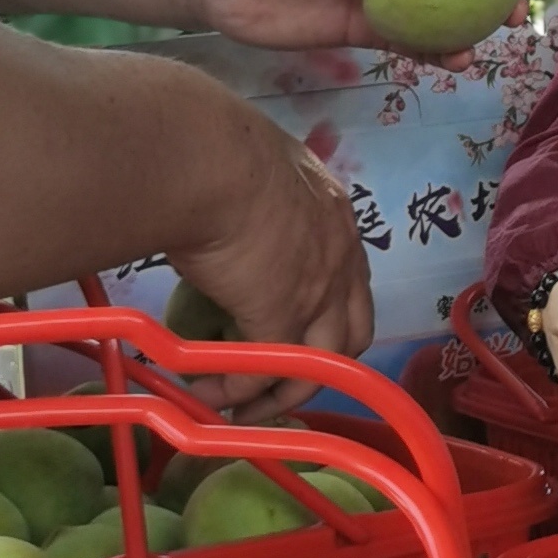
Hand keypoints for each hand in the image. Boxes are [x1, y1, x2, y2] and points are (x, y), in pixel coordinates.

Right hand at [164, 119, 375, 420]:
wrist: (205, 158)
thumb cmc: (214, 150)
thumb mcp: (250, 170)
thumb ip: (247, 199)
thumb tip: (211, 209)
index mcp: (334, 213)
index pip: (350, 280)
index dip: (327, 313)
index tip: (295, 335)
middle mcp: (341, 255)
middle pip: (351, 332)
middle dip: (320, 366)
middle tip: (279, 386)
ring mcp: (319, 291)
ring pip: (316, 364)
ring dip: (278, 392)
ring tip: (239, 407)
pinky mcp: (282, 318)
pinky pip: (264, 369)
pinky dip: (237, 388)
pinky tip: (207, 390)